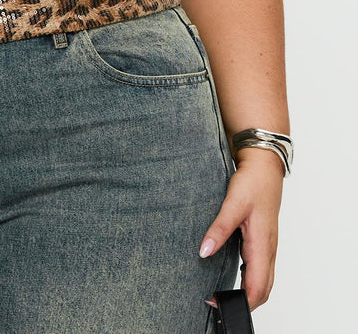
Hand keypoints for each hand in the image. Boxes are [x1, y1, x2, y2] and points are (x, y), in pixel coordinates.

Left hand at [199, 149, 283, 308]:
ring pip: (263, 280)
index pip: (258, 288)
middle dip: (245, 303)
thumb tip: (204, 252)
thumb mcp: (233, 204)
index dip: (242, 303)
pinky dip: (249, 279)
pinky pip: (260, 268)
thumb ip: (219, 228)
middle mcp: (268, 250)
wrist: (264, 167)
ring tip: (222, 294)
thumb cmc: (252, 184)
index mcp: (262, 246)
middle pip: (263, 290)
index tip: (219, 304)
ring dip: (248, 292)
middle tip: (218, 303)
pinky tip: (234, 276)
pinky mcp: (263, 240)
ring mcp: (267, 246)